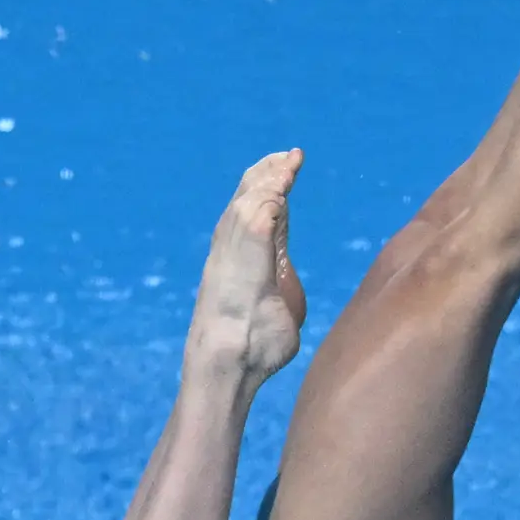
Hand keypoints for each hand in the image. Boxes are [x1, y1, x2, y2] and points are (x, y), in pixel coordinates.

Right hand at [195, 150, 307, 388]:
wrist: (230, 363)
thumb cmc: (255, 350)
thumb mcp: (278, 309)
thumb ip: (280, 288)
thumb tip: (287, 286)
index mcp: (238, 263)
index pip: (254, 217)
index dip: (270, 192)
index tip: (288, 172)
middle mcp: (230, 251)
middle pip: (246, 200)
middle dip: (267, 174)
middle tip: (289, 155)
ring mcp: (232, 250)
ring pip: (250, 201)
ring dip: (271, 179)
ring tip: (290, 161)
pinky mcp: (243, 251)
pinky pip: (259, 214)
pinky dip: (272, 193)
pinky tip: (286, 181)